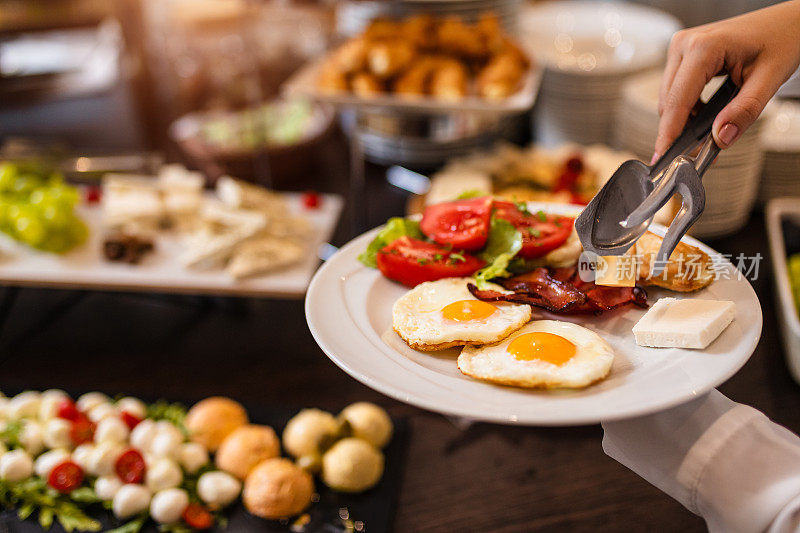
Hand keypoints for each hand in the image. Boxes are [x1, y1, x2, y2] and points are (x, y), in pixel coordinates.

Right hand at [655, 1, 799, 160]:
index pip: (677, 100)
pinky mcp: (683, 54)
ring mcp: (681, 47)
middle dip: (680, 129)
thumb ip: (744, 111)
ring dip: (684, 118)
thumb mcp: (769, 79)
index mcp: (703, 47)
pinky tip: (705, 115)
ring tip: (708, 132)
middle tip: (699, 152)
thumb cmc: (781, 40)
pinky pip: (675, 89)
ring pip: (669, 98)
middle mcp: (685, 44)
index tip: (664, 158)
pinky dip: (687, 107)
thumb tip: (720, 138)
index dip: (670, 133)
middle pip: (668, 102)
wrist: (786, 23)